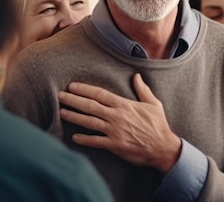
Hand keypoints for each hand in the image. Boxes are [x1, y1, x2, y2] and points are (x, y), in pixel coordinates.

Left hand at [58, 73, 180, 173]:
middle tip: (60, 96)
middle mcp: (116, 116)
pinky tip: (74, 137)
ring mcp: (114, 131)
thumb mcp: (153, 104)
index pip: (100, 94)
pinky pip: (95, 141)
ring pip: (89, 122)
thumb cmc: (158, 125)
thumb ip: (143, 89)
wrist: (163, 148)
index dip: (84, 89)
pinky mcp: (114, 145)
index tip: (72, 86)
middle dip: (73, 100)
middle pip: (90, 106)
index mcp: (124, 105)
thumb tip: (136, 76)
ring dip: (74, 117)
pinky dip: (84, 139)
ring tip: (62, 112)